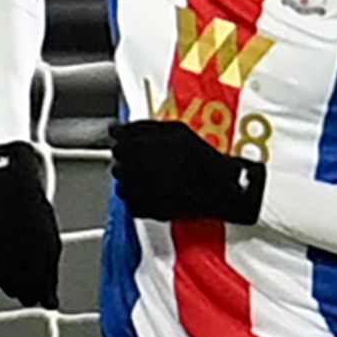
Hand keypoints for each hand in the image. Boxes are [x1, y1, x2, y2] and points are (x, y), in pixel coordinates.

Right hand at [0, 140, 61, 308]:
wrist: (5, 188)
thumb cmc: (32, 214)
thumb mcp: (51, 246)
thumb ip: (49, 277)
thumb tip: (49, 304)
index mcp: (35, 274)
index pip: (43, 300)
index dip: (47, 295)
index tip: (49, 293)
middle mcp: (10, 276)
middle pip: (20, 293)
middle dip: (27, 284)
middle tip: (31, 263)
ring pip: (2, 281)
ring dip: (8, 270)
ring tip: (15, 241)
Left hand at [110, 119, 264, 222]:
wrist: (221, 186)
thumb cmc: (202, 157)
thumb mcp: (174, 130)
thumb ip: (143, 127)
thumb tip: (122, 127)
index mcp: (136, 147)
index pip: (116, 137)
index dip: (125, 138)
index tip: (131, 140)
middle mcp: (132, 169)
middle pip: (118, 162)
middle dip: (129, 159)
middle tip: (147, 160)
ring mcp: (137, 191)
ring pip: (122, 184)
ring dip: (132, 180)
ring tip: (154, 177)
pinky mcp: (145, 210)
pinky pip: (132, 203)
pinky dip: (140, 199)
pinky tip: (156, 192)